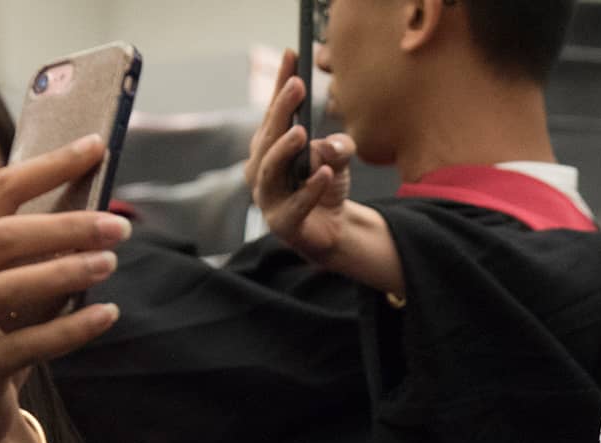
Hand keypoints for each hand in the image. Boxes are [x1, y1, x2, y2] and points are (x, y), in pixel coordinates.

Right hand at [0, 135, 126, 442]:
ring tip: (111, 263)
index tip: (96, 147)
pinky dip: (70, 329)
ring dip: (65, 272)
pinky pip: (25, 345)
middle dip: (65, 226)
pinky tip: (106, 314)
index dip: (46, 166)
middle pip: (2, 237)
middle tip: (119, 226)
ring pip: (6, 288)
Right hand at [244, 47, 356, 266]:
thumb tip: (329, 145)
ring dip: (285, 150)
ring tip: (302, 133)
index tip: (292, 55)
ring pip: (269, 170)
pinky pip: (294, 205)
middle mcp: (261, 168)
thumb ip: (338, 146)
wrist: (332, 230)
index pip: (274, 111)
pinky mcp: (282, 223)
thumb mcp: (339, 157)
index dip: (280, 84)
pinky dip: (309, 189)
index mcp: (269, 147)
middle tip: (297, 86)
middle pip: (267, 137)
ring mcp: (267, 197)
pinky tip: (324, 173)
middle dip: (281, 110)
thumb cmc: (327, 185)